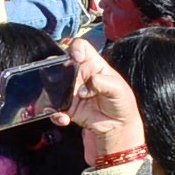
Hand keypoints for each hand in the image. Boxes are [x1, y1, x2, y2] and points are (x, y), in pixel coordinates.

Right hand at [55, 39, 145, 160]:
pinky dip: (55, 114)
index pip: (80, 48)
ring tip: (61, 104)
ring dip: (52, 95)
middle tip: (61, 81)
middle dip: (56, 71)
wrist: (118, 127)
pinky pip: (54, 108)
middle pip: (60, 65)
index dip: (75, 48)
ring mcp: (71, 91)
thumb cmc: (122, 103)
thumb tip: (86, 87)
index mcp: (93, 65)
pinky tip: (64, 119)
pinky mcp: (67, 108)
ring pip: (53, 87)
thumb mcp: (119, 89)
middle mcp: (79, 75)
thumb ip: (103, 82)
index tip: (75, 57)